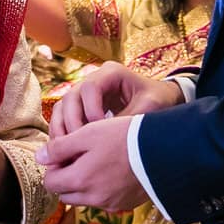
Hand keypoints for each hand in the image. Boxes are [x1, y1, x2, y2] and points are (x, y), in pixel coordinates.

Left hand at [38, 116, 145, 210]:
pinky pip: (104, 201)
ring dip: (84, 185)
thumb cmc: (123, 137)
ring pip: (84, 199)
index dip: (53, 167)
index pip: (50, 183)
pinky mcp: (125, 204)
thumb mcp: (88, 134)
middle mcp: (92, 198)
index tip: (65, 152)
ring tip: (97, 163)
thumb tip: (40, 157)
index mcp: (79, 180)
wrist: (163, 151)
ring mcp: (110, 204)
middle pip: (66, 194)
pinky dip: (102, 190)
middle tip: (79, 157)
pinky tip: (113, 172)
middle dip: (66, 178)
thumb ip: (60, 147)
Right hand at [48, 62, 182, 139]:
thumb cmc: (158, 100)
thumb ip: (128, 120)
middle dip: (72, 122)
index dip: (91, 109)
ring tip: (69, 150)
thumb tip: (105, 140)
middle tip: (79, 144)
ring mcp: (85, 93)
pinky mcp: (82, 107)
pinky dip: (62, 133)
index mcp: (111, 73)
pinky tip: (68, 150)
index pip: (90, 87)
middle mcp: (94, 80)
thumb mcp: (149, 107)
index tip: (100, 130)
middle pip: (71, 96)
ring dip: (62, 128)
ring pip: (63, 107)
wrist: (161, 101)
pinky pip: (64, 117)